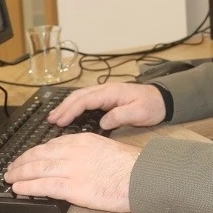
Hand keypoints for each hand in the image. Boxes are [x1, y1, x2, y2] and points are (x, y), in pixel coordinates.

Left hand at [3, 133, 139, 212]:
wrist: (140, 176)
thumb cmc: (129, 165)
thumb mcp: (105, 147)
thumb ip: (86, 151)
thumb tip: (72, 160)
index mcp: (82, 140)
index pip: (51, 144)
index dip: (34, 152)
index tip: (26, 157)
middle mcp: (74, 151)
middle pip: (40, 154)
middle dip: (22, 161)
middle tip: (11, 167)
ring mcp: (72, 169)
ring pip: (38, 169)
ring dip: (20, 173)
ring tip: (10, 178)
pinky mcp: (74, 187)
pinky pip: (45, 186)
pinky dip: (28, 186)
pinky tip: (19, 188)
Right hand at [48, 83, 165, 129]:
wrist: (162, 99)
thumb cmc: (151, 105)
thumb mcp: (139, 112)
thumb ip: (121, 116)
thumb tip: (103, 122)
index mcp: (111, 92)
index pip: (86, 99)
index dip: (71, 110)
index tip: (60, 120)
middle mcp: (105, 90)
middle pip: (79, 96)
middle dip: (63, 107)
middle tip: (50, 120)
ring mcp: (105, 94)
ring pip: (80, 97)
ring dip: (66, 106)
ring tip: (53, 117)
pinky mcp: (106, 100)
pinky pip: (86, 102)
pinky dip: (74, 107)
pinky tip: (68, 115)